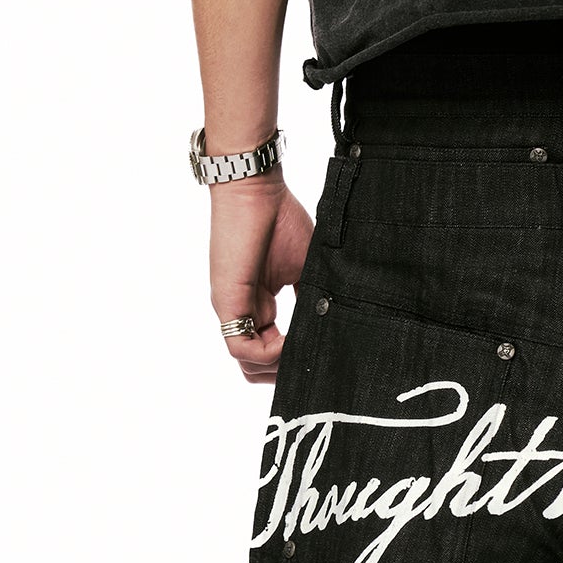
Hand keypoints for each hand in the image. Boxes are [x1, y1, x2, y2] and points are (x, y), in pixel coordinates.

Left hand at [207, 174, 311, 385]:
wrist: (255, 189)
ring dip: (278, 366)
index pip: (268, 350)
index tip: (318, 357)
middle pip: (255, 365)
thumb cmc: (279, 218)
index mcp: (260, 304)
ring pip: (247, 363)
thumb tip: (334, 321)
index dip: (291, 361)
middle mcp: (242, 312)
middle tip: (311, 365)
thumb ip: (313, 296)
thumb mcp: (306, 265)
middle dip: (283, 373)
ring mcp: (232, 309)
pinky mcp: (228, 302)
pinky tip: (292, 342)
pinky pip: (241, 348)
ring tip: (304, 351)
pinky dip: (269, 355)